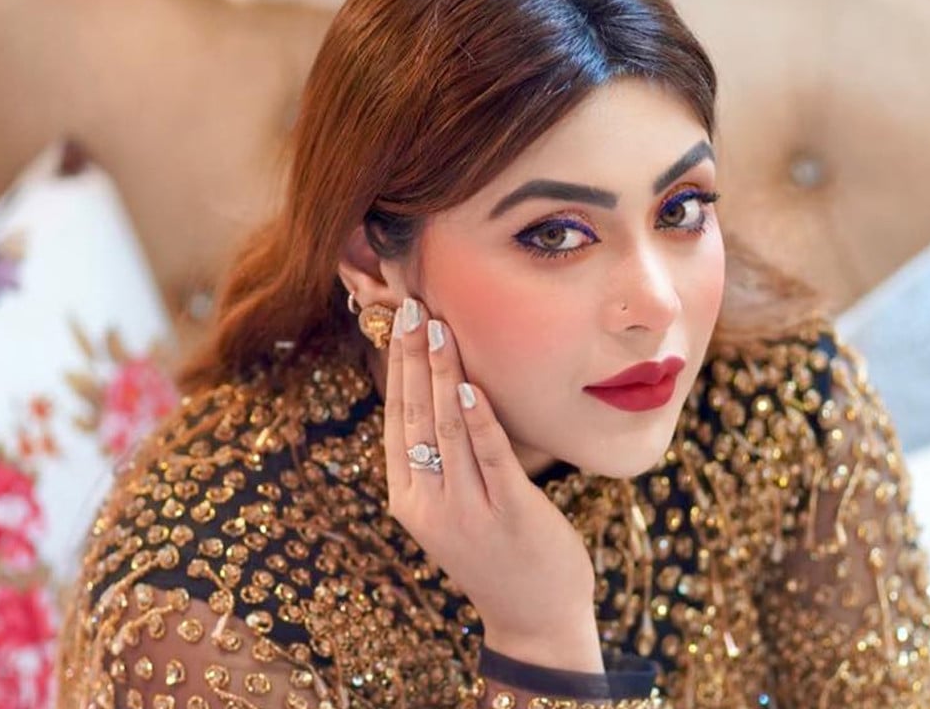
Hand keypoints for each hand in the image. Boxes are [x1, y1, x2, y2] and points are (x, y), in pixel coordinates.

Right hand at [381, 298, 602, 671]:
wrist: (533, 620)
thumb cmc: (498, 554)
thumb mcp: (453, 509)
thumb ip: (441, 461)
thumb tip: (442, 394)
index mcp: (408, 499)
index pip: (396, 421)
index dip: (397, 369)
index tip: (400, 323)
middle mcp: (428, 505)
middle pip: (415, 417)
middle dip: (414, 358)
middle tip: (413, 307)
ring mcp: (466, 512)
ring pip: (447, 430)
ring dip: (444, 374)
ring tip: (439, 328)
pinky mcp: (509, 514)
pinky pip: (490, 458)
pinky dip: (480, 420)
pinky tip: (473, 385)